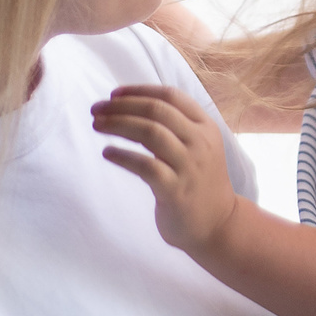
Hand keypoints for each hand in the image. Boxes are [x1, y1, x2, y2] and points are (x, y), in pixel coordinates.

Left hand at [91, 84, 244, 254]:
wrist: (219, 225)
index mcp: (205, 127)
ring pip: (150, 132)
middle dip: (122, 106)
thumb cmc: (199, 182)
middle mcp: (200, 142)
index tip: (114, 94)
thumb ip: (176, 127)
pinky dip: (122, 156)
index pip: (171, 96)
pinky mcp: (176, 190)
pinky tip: (107, 153)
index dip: (139, 91)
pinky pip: (145, 166)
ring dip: (118, 124)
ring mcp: (189, 166)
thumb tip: (133, 105)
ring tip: (97, 125)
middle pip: (156, 110)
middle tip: (96, 108)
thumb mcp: (198, 147)